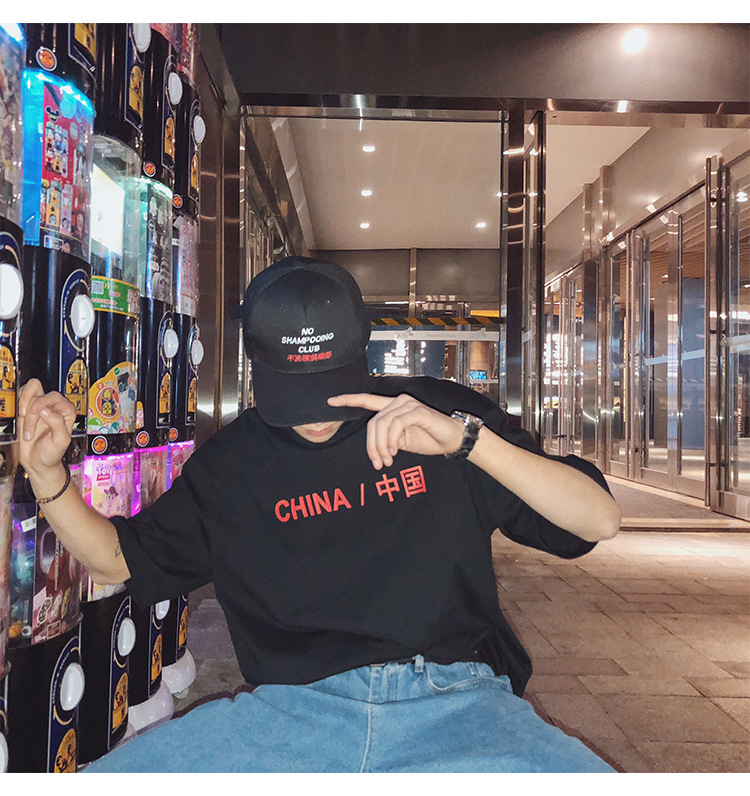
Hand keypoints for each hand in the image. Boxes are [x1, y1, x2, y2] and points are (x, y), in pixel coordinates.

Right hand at [17, 379, 75, 475]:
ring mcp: (38, 407)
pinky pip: (19, 398)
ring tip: (22, 417)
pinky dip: (16, 404)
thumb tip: (44, 409)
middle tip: (24, 415)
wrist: (38, 463)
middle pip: (38, 388)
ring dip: (22, 403)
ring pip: (27, 390)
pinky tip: (19, 417)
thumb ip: (56, 423)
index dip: (42, 401)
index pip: (54, 396)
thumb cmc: (52, 453)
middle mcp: (53, 406)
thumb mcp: (60, 441)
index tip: (34, 412)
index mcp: (66, 411)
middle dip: (29, 401)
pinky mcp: (25, 411)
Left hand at [327, 393, 463, 468]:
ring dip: (381, 446)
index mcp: (393, 407)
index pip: (367, 400)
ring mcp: (408, 405)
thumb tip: (375, 449)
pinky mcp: (417, 411)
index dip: (349, 400)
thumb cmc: (428, 438)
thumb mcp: (402, 442)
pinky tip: (395, 450)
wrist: (452, 440)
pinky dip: (392, 440)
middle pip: (373, 422)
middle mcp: (398, 401)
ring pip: (382, 423)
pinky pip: (396, 424)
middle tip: (378, 463)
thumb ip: (387, 439)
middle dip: (371, 446)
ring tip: (387, 460)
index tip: (331, 401)